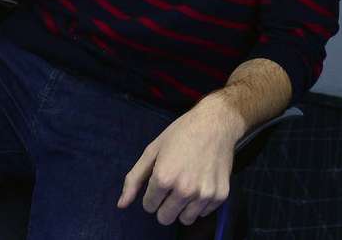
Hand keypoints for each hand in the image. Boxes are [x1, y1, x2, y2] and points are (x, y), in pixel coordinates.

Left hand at [117, 98, 243, 226]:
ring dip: (183, 207)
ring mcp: (204, 194)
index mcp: (164, 178)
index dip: (152, 193)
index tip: (161, 180)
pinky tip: (202, 183)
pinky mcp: (220, 195)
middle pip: (165, 218)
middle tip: (174, 185)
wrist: (216, 122)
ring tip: (189, 185)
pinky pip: (203, 213)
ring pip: (185, 219)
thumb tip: (121, 205)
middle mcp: (184, 190)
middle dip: (165, 204)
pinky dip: (201, 203)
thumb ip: (134, 179)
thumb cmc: (182, 133)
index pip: (149, 206)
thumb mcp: (153, 150)